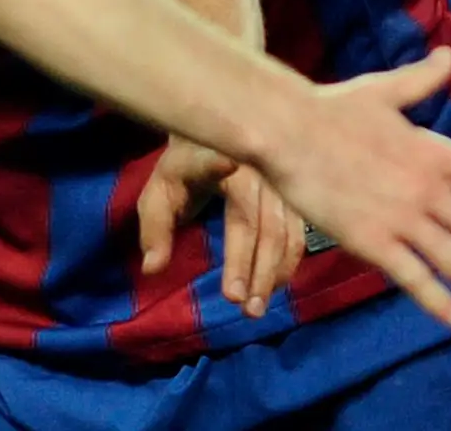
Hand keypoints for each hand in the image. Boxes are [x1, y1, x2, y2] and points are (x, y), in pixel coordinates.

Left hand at [138, 138, 304, 316]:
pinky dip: (287, 265)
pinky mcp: (295, 198)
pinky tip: (272, 286)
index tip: (229, 164)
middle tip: (244, 307)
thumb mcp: (160, 194)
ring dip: (274, 274)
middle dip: (256, 269)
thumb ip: (155, 229)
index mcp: (216, 159)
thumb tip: (152, 269)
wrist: (217, 142)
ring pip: (287, 234)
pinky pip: (298, 236)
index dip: (220, 164)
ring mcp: (281, 184)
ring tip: (255, 308)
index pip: (217, 166)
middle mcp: (257, 170)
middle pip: (263, 223)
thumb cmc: (184, 171)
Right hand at [260, 48, 450, 328]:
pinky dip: (438, 301)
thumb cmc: (329, 107)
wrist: (285, 130)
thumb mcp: (382, 90)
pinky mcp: (371, 240)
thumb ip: (420, 79)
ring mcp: (400, 217)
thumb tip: (447, 54)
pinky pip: (414, 277)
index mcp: (432, 152)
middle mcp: (426, 188)